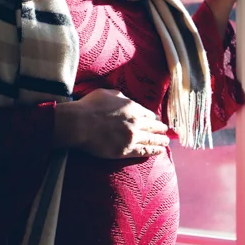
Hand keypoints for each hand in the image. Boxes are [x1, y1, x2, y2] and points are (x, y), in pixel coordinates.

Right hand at [53, 88, 169, 158]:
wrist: (79, 123)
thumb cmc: (89, 106)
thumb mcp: (107, 93)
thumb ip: (120, 96)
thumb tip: (126, 99)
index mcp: (132, 107)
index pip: (148, 114)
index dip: (154, 118)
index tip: (157, 121)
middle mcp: (135, 121)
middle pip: (153, 127)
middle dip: (160, 129)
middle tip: (165, 131)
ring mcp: (132, 136)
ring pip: (152, 139)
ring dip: (161, 141)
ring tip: (166, 142)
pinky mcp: (126, 150)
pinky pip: (144, 151)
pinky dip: (154, 151)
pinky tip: (160, 151)